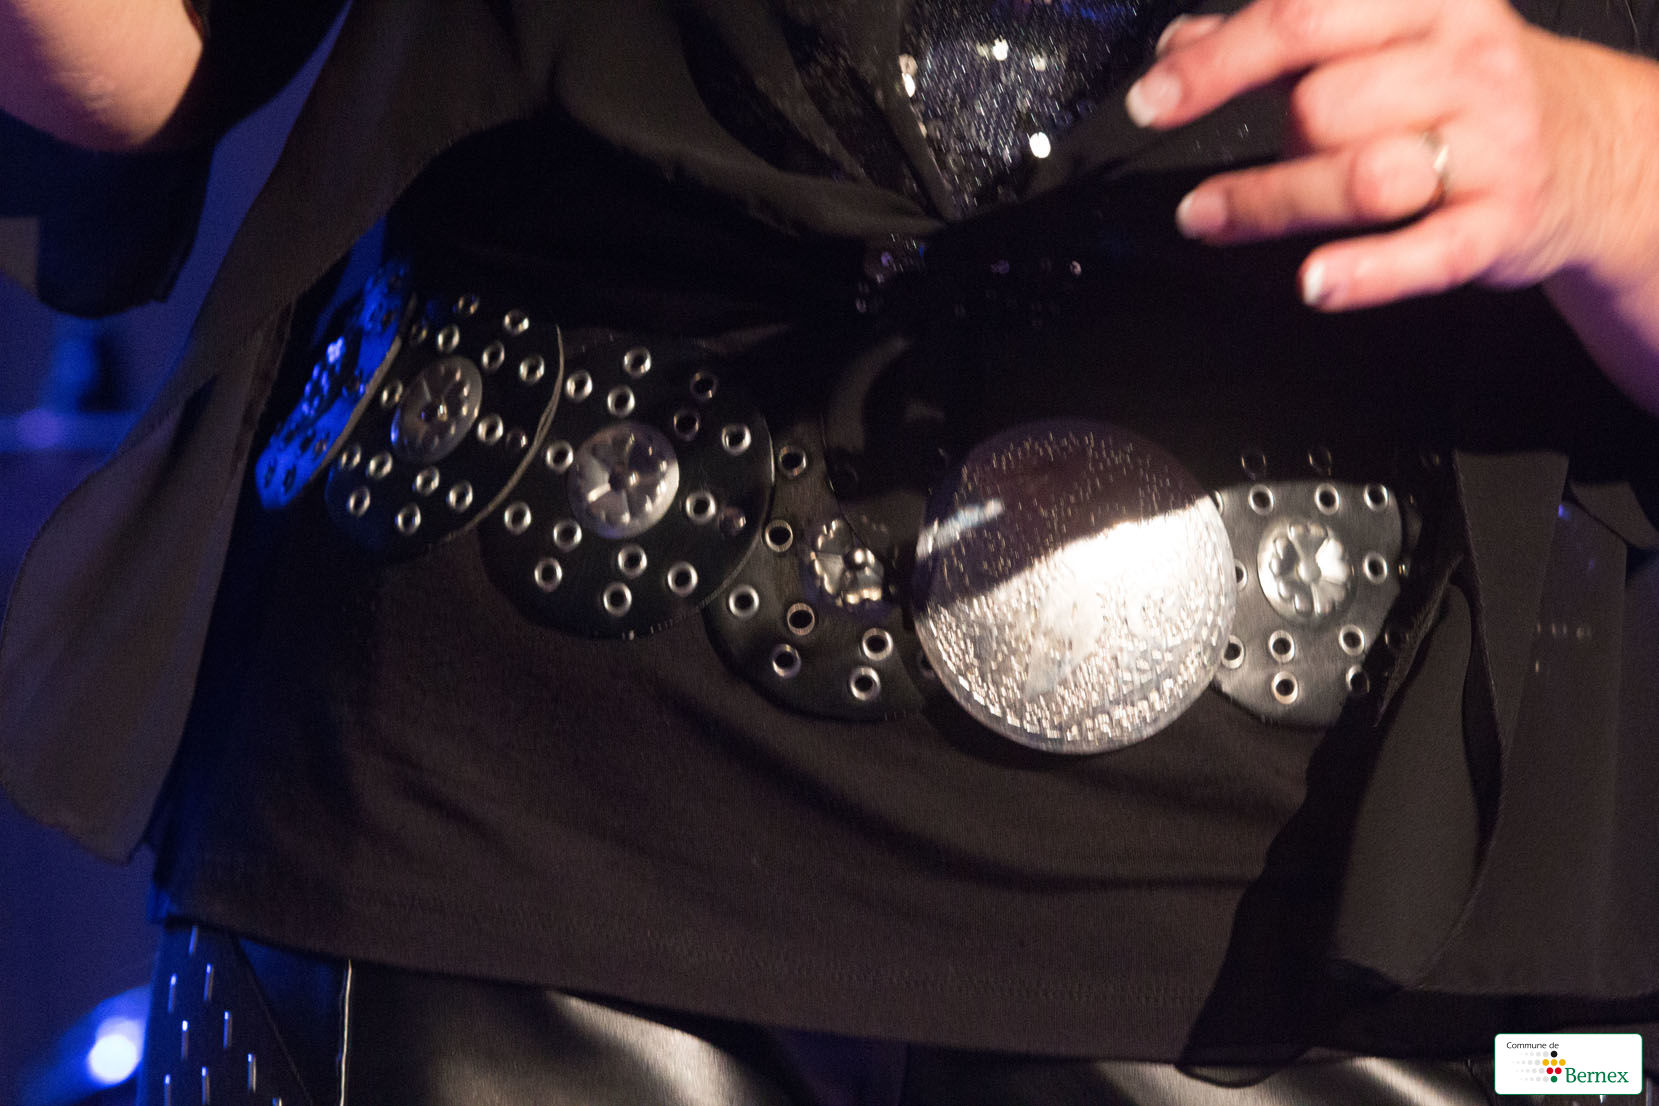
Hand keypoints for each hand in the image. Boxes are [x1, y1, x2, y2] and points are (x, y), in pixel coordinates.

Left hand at [1122, 0, 1658, 316]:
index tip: (1155, 98)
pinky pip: (1428, 252)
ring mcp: (1494, 142)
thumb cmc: (1467, 92)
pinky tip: (1314, 282)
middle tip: (1200, 180)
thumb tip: (1182, 42)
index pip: (1302, 16)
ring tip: (1213, 218)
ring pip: (1363, 173)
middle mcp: (1465, 60)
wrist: (1594, 148)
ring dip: (1273, 203)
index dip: (1215, 62)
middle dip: (1251, 141)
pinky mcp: (1507, 219)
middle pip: (1324, 101)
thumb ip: (1286, 41)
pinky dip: (1366, 273)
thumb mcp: (1389, 39)